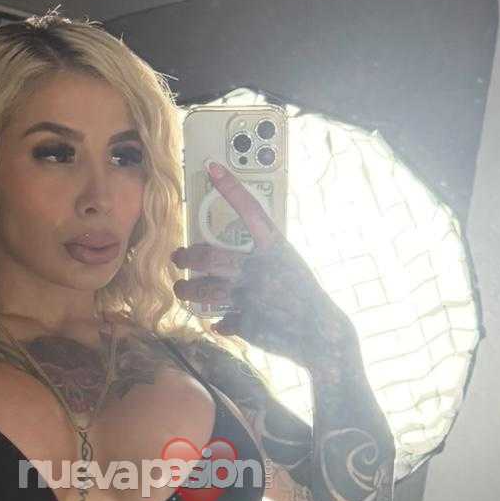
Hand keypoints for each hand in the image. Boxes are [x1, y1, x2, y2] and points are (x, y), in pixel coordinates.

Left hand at [171, 162, 353, 365]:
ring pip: (205, 290)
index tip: (212, 168)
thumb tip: (235, 258)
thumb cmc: (306, 294)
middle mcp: (259, 270)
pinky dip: (220, 320)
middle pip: (210, 257)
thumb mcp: (289, 264)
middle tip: (177, 257)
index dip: (231, 188)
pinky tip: (217, 321)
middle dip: (187, 257)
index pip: (251, 211)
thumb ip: (262, 257)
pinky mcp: (246, 323)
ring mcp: (250, 298)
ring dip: (187, 290)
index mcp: (274, 249)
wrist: (321, 332)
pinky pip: (223, 320)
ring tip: (181, 288)